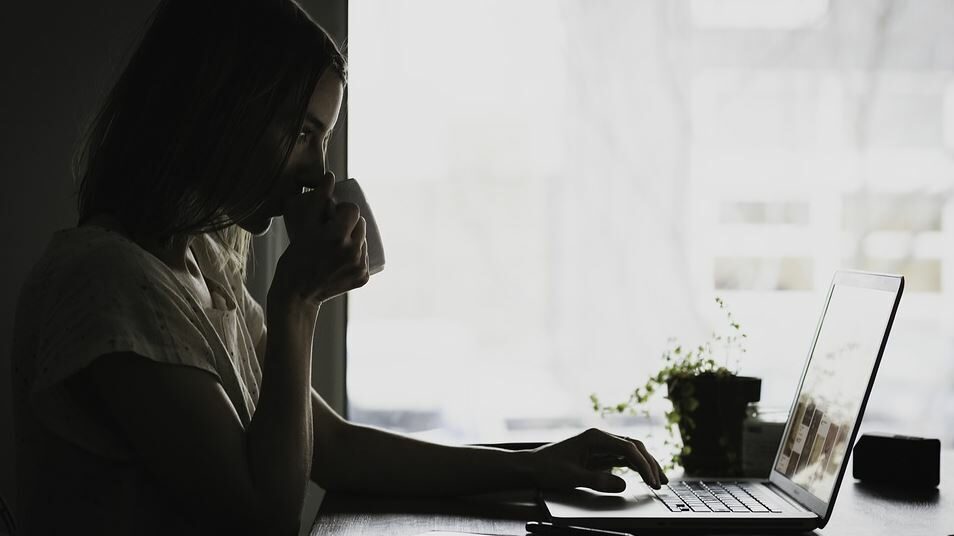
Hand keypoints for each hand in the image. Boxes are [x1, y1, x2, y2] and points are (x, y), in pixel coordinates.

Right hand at [273, 169, 368, 306]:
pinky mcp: (363, 278)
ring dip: (354, 238)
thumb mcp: (304, 227)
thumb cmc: (295, 258)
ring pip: (364, 240)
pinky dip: (356, 255)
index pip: (353, 210)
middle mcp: (353, 251)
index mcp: (337, 236)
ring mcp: (360, 266)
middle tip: (332, 230)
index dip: (343, 210)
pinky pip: (364, 257)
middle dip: (349, 223)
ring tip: (337, 244)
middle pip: (360, 224)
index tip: (332, 215)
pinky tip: (343, 257)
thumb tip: (331, 176)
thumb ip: (317, 200)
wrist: (297, 294)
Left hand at [527, 428, 666, 492]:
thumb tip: (622, 484)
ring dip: (646, 465)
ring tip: (659, 480)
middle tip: (661, 482)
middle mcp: (600, 438)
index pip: (628, 448)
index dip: (643, 464)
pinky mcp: (599, 455)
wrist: (531, 467)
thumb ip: (597, 480)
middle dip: (650, 464)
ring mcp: (601, 446)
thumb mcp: (572, 477)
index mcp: (595, 437)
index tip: (651, 480)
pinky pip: (623, 459)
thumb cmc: (547, 468)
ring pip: (631, 452)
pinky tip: (644, 476)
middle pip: (634, 447)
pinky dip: (635, 467)